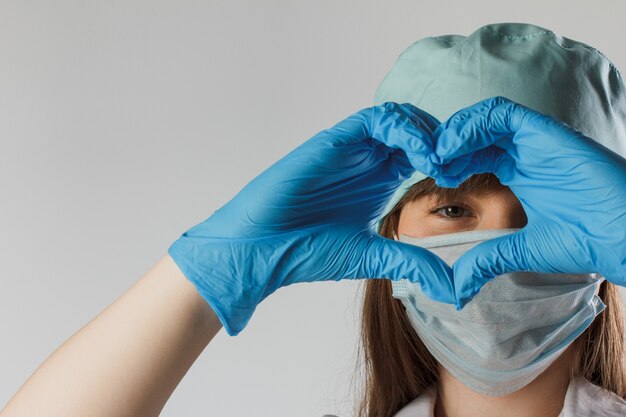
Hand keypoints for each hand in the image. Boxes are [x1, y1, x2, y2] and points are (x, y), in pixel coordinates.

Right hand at [168, 102, 453, 335]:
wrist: (263, 251)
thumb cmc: (307, 252)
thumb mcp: (372, 257)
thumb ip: (412, 262)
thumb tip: (454, 288)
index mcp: (378, 181)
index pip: (422, 153)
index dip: (448, 158)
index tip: (465, 178)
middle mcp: (366, 160)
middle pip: (415, 129)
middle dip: (443, 139)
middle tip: (459, 162)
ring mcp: (350, 149)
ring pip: (398, 117)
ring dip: (426, 132)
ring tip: (442, 159)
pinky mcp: (332, 141)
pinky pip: (373, 120)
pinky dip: (402, 129)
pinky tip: (420, 154)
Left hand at [432, 96, 625, 307]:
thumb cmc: (588, 242)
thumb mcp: (522, 251)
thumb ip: (486, 261)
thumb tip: (456, 289)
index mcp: (520, 172)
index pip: (474, 155)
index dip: (449, 164)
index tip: (431, 182)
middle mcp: (526, 152)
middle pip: (474, 134)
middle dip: (446, 146)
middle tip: (425, 166)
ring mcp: (536, 140)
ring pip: (483, 118)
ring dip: (453, 134)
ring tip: (435, 158)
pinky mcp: (546, 131)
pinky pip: (501, 114)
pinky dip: (471, 126)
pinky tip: (451, 149)